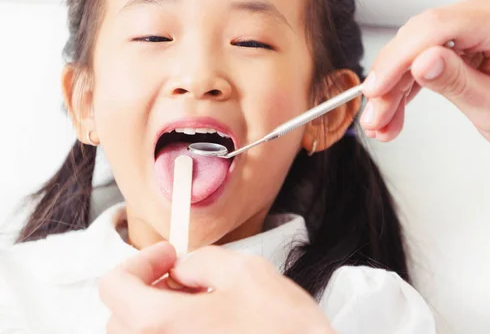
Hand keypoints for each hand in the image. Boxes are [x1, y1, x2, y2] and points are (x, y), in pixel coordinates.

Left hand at [99, 242, 333, 333]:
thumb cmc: (283, 330)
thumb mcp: (244, 272)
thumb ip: (201, 260)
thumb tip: (183, 269)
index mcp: (161, 325)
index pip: (113, 286)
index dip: (140, 261)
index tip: (169, 256)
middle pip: (120, 315)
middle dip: (148, 287)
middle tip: (184, 277)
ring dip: (160, 313)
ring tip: (201, 304)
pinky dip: (175, 331)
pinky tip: (209, 325)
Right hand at [360, 0, 489, 174]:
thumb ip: (458, 84)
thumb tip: (420, 62)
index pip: (436, 29)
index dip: (398, 61)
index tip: (374, 92)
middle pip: (420, 39)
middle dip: (391, 81)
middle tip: (375, 117)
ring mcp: (481, 23)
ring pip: (418, 50)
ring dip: (396, 88)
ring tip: (383, 123)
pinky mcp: (472, 39)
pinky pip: (429, 56)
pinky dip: (410, 85)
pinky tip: (396, 110)